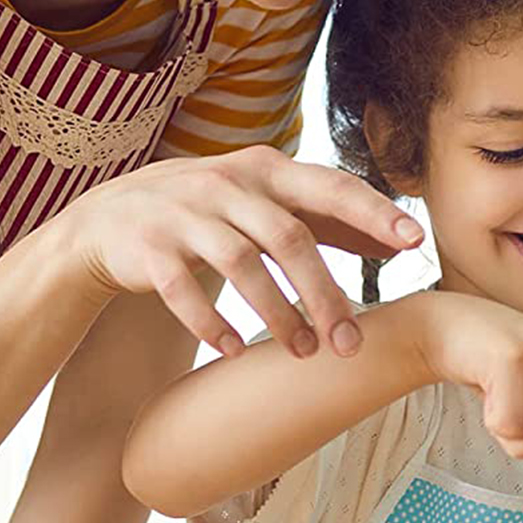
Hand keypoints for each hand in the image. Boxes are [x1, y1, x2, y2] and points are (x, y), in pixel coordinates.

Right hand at [60, 146, 423, 360]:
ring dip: (277, 313)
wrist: (108, 220)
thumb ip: (329, 221)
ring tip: (304, 352)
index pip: (330, 187)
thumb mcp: (266, 205)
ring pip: (240, 264)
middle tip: (350, 344)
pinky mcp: (147, 248)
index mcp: (265, 170)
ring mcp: (183, 214)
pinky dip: (212, 322)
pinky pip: (182, 289)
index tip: (414, 241)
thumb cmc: (208, 214)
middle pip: (289, 237)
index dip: (373, 212)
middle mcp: (226, 184)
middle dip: (325, 293)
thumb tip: (398, 245)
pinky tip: (235, 350)